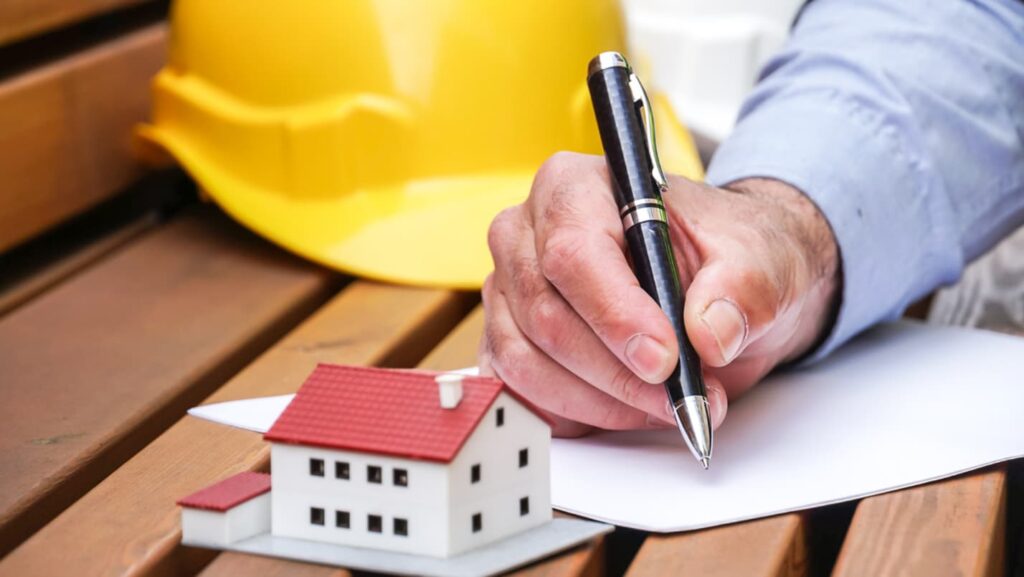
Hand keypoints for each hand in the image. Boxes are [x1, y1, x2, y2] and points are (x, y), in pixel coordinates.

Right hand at [480, 152, 839, 436]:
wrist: (718, 283)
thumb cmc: (723, 255)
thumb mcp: (758, 258)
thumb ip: (742, 288)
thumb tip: (711, 332)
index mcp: (575, 188)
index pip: (572, 253)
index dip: (615, 313)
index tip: (665, 358)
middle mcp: (526, 236)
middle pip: (547, 317)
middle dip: (618, 373)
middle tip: (681, 395)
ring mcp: (509, 292)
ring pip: (529, 364)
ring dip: (602, 401)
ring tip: (667, 403)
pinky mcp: (506, 342)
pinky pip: (523, 393)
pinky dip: (577, 414)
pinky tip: (627, 407)